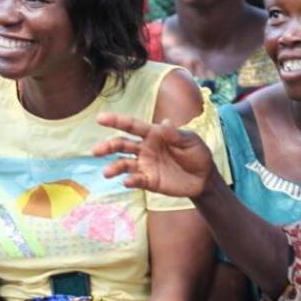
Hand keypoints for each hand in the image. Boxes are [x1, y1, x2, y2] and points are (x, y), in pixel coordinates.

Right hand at [95, 113, 215, 197]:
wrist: (204, 177)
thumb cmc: (196, 153)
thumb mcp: (190, 141)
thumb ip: (176, 135)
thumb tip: (164, 123)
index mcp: (153, 133)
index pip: (132, 126)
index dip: (116, 121)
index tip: (100, 118)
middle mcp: (145, 148)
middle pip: (122, 144)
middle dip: (109, 146)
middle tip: (96, 150)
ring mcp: (145, 165)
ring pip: (124, 164)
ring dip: (114, 167)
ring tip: (107, 172)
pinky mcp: (149, 181)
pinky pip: (137, 179)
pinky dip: (131, 180)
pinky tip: (127, 181)